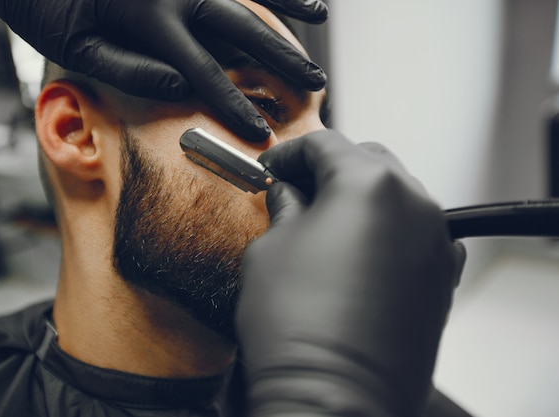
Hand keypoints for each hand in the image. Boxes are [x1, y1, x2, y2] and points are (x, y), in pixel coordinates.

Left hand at [0, 0, 326, 141]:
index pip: (204, 71)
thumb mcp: (80, 50)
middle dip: (281, 58)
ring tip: (319, 19)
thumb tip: (183, 88)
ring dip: (283, 7)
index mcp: (149, 18)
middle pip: (240, 27)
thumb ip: (133, 72)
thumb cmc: (49, 9)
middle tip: (314, 82)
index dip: (235, 105)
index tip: (260, 133)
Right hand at [236, 130, 465, 415]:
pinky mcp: (443, 276)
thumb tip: (287, 194)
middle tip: (298, 190)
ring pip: (397, 194)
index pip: (324, 144)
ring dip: (362, 198)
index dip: (289, 153)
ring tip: (328, 224)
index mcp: (367, 182)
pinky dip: (390, 229)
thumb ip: (282, 208)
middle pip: (368, 160)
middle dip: (331, 169)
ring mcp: (435, 240)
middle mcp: (413, 202)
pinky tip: (362, 252)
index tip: (272, 169)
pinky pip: (417, 233)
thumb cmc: (297, 324)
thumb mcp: (270, 249)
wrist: (335, 396)